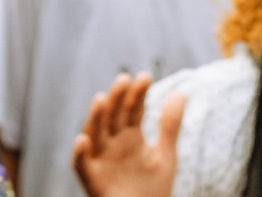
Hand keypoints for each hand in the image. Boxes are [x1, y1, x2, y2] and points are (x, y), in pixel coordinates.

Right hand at [70, 72, 183, 196]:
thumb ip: (170, 125)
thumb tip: (182, 91)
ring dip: (96, 118)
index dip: (138, 93)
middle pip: (113, 116)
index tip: (146, 76)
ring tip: (100, 99)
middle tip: (124, 79)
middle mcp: (113, 144)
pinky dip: (80, 154)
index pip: (133, 109)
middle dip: (117, 98)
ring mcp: (102, 160)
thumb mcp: (166, 155)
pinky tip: (82, 140)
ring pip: (95, 135)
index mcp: (131, 136)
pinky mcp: (93, 179)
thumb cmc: (155, 190)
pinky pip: (82, 166)